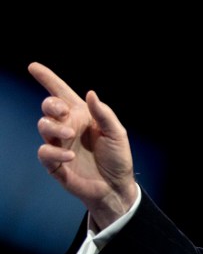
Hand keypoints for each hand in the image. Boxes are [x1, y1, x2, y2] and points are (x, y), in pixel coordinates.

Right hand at [29, 62, 138, 229]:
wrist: (115, 187)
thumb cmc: (117, 159)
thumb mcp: (117, 134)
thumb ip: (104, 114)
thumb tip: (90, 93)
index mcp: (83, 116)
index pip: (62, 94)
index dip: (48, 79)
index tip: (33, 66)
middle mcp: (69, 127)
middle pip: (48, 107)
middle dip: (51, 105)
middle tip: (63, 112)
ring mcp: (60, 144)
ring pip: (43, 125)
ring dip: (54, 127)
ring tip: (70, 134)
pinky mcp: (55, 162)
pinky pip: (45, 151)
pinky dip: (55, 151)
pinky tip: (70, 155)